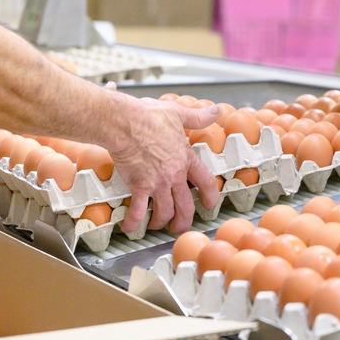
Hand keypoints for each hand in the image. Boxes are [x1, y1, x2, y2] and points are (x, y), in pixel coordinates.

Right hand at [112, 100, 220, 233]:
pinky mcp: (139, 186)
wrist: (125, 123)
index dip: (211, 195)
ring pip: (165, 212)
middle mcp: (174, 174)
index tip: (210, 204)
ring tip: (156, 226)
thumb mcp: (177, 113)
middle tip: (180, 226)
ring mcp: (157, 183)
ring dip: (161, 223)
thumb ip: (197, 117)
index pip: (205, 181)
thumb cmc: (147, 116)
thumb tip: (215, 111)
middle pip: (186, 206)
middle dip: (184, 220)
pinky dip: (135, 222)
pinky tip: (130, 228)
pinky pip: (139, 211)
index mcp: (185, 158)